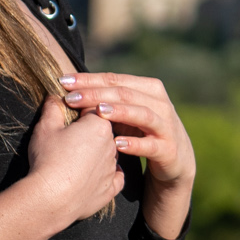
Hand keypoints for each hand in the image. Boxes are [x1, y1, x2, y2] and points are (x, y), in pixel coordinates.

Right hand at [0, 97, 121, 239]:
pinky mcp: (110, 189)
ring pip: (108, 154)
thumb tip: (55, 96)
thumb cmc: (48, 159)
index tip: (66, 115)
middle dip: (88, 132)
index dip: (78, 110)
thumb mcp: (46, 127)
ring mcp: (113, 168)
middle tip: (68, 139)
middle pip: (102, 131)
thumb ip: (53, 108)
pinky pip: (115, 178)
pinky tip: (99, 173)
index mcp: (99, 125)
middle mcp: (112, 145)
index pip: (93, 109)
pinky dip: (109, 175)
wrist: (51, 198)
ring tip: (75, 159)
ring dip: (96, 153)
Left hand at [59, 71, 194, 239]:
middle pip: (126, 94)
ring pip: (143, 114)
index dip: (89, 79)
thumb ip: (106, 101)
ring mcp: (166, 126)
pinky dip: (135, 144)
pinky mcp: (169, 150)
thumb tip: (70, 91)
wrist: (175, 160)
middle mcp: (159, 103)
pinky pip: (151, 146)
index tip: (64, 82)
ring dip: (120, 112)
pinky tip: (117, 145)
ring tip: (99, 113)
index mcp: (148, 88)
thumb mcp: (126, 113)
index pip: (115, 79)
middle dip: (97, 94)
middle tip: (72, 98)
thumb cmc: (142, 131)